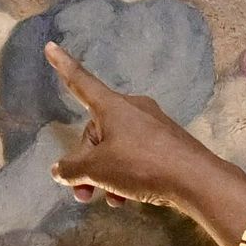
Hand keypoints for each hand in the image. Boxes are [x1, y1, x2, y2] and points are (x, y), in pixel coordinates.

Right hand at [48, 43, 218, 212]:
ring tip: (108, 200)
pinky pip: (137, 156)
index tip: (50, 45)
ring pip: (116, 148)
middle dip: (87, 163)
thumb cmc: (140, 165)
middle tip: (83, 191)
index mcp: (112, 106)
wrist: (195, 179)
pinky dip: (127, 176)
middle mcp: (132, 109)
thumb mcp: (98, 169)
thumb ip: (73, 168)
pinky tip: (126, 199)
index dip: (63, 66)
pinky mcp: (167, 143)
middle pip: (97, 132)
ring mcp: (152, 126)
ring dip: (106, 175)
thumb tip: (60, 170)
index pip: (81, 82)